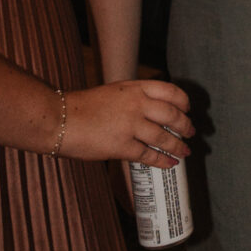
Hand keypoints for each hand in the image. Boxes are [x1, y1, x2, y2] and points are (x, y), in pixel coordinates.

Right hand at [62, 78, 194, 165]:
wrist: (60, 119)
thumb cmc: (82, 107)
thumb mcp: (113, 92)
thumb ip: (133, 98)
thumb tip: (151, 111)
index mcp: (134, 87)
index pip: (170, 91)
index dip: (183, 102)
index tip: (188, 109)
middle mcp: (137, 104)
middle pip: (172, 115)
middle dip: (185, 125)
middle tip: (191, 132)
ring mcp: (131, 125)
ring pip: (164, 137)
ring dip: (178, 146)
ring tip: (185, 151)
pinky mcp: (122, 146)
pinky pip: (148, 155)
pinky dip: (162, 160)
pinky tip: (169, 163)